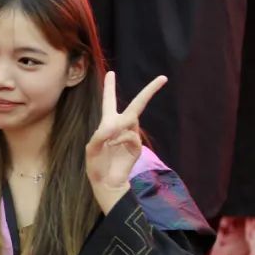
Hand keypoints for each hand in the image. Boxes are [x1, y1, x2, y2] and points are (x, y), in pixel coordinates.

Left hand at [85, 71, 165, 213]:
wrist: (106, 182)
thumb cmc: (95, 165)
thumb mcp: (92, 148)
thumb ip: (101, 134)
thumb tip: (116, 125)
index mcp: (107, 124)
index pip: (108, 102)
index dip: (109, 88)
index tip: (111, 73)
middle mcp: (121, 127)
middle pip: (136, 105)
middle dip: (149, 91)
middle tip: (163, 78)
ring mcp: (131, 136)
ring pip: (131, 121)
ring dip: (120, 127)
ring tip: (109, 141)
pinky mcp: (137, 147)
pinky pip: (132, 136)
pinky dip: (122, 139)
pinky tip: (115, 147)